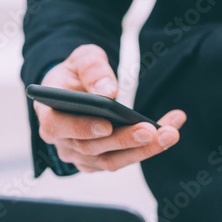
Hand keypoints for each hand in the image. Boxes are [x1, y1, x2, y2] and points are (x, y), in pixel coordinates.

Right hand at [34, 44, 185, 171]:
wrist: (76, 90)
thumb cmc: (75, 74)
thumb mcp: (81, 59)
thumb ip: (92, 69)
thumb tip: (108, 90)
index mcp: (50, 116)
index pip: (60, 127)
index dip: (83, 128)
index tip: (107, 125)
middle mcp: (63, 143)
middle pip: (92, 149)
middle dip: (125, 140)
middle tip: (152, 131)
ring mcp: (81, 157)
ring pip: (112, 161)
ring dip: (144, 150)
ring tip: (171, 133)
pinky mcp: (99, 163)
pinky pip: (124, 159)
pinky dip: (148, 149)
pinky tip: (169, 132)